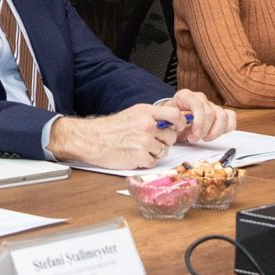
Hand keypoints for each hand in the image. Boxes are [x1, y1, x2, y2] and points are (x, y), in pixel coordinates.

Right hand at [47, 104, 176, 168]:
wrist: (92, 139)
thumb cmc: (111, 128)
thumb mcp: (133, 114)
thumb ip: (152, 116)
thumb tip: (173, 122)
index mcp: (145, 112)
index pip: (175, 115)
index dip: (181, 122)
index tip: (179, 127)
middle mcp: (146, 125)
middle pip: (171, 137)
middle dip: (164, 142)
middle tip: (150, 142)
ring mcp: (144, 141)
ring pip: (163, 151)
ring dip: (154, 153)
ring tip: (139, 149)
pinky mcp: (140, 156)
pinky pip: (153, 162)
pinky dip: (145, 162)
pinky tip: (134, 156)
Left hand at [164, 89, 234, 142]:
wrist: (173, 123)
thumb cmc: (170, 122)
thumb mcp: (167, 121)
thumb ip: (174, 121)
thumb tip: (183, 123)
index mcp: (185, 96)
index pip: (197, 105)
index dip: (198, 122)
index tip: (194, 135)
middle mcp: (199, 98)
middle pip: (210, 113)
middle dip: (204, 130)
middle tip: (194, 139)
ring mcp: (211, 104)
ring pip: (222, 116)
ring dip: (215, 131)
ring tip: (204, 138)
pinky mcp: (220, 112)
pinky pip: (231, 117)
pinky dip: (226, 128)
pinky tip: (214, 134)